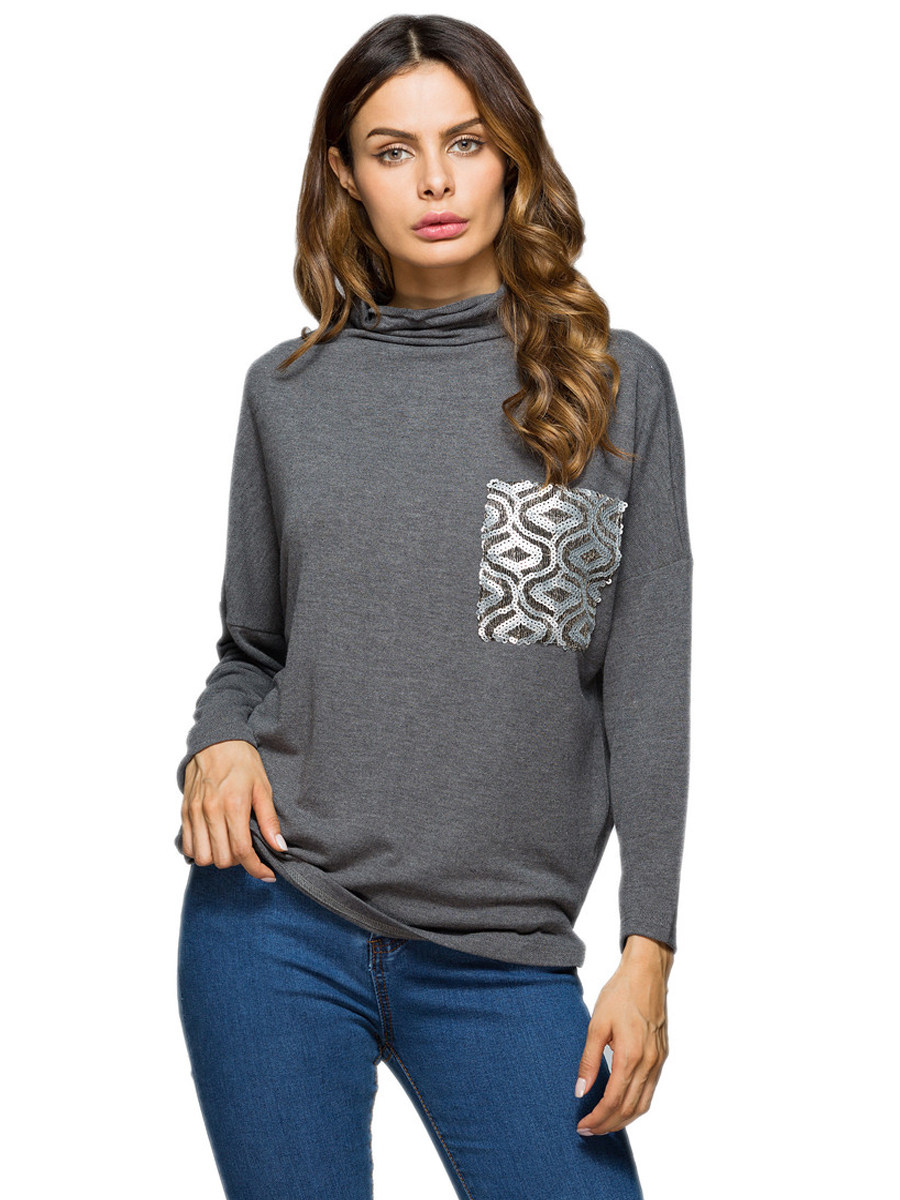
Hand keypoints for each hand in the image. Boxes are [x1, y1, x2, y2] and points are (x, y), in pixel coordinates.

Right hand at [180, 739, 285, 880]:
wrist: (216, 740)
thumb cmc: (243, 761)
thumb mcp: (263, 787)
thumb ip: (269, 820)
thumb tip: (279, 847)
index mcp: (234, 805)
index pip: (242, 851)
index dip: (256, 869)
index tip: (267, 874)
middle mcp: (211, 811)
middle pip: (222, 859)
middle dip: (239, 863)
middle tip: (248, 852)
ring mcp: (195, 812)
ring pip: (202, 857)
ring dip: (218, 858)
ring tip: (230, 846)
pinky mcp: (184, 811)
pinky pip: (186, 845)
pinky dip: (199, 850)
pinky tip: (213, 841)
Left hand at [574, 935, 672, 1135]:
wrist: (647, 974)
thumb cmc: (619, 994)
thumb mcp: (596, 1024)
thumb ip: (589, 1060)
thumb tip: (580, 1091)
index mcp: (630, 1056)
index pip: (613, 1101)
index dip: (597, 1118)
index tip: (582, 1126)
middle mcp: (649, 1064)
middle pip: (629, 1109)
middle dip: (608, 1125)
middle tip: (588, 1131)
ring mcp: (658, 1061)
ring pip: (643, 1104)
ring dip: (623, 1120)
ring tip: (603, 1124)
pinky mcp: (662, 1056)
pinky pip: (650, 1091)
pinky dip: (636, 1106)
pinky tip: (622, 1105)